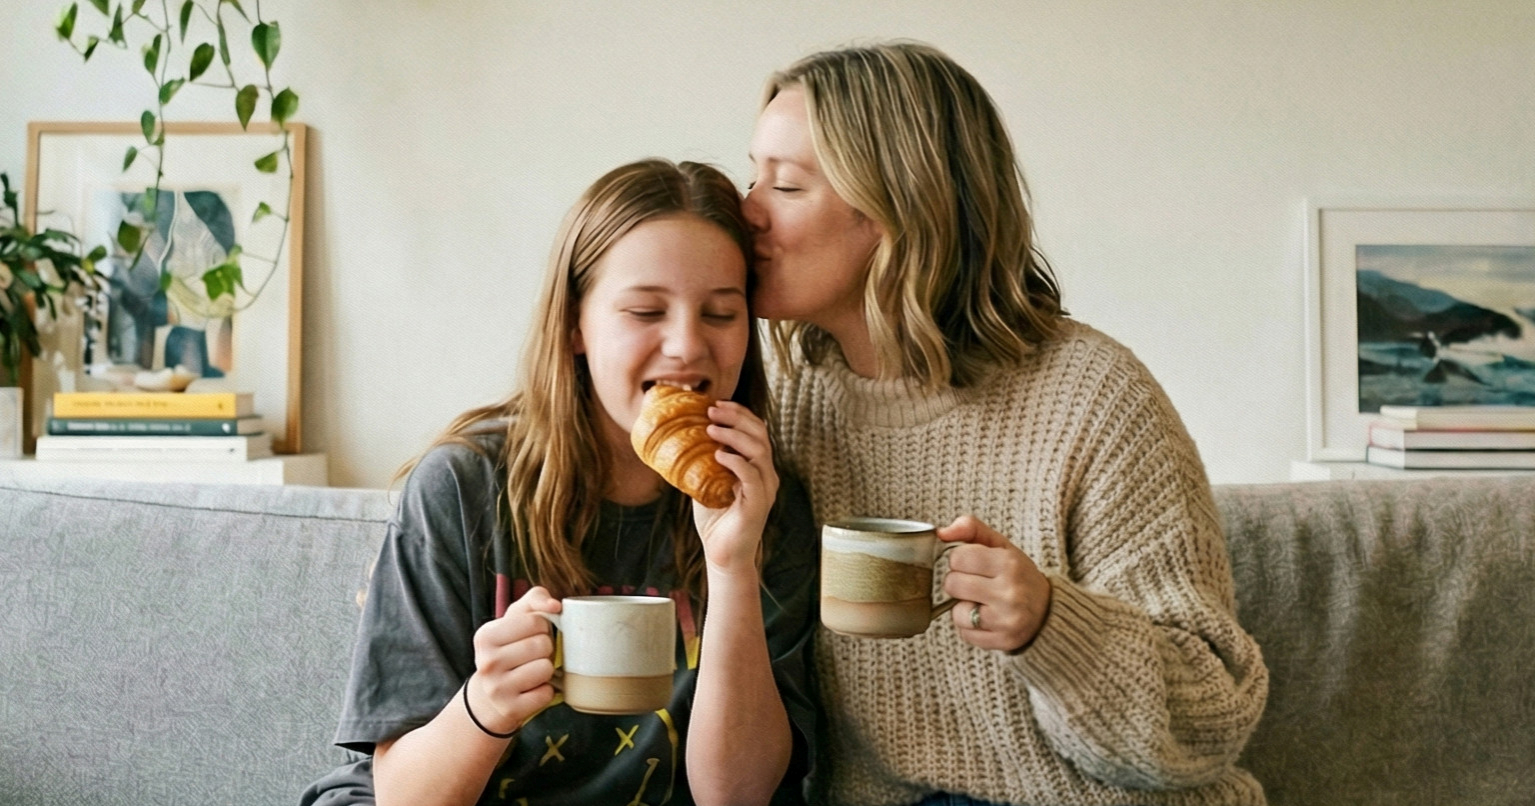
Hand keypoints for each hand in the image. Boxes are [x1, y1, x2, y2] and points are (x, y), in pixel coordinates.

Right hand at [465, 586, 560, 734]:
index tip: (532, 635)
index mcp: (486, 635)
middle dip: (546, 648)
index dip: (542, 626)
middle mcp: (486, 662)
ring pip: (546, 668)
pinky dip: (545, 690)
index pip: (536, 620)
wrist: (490, 694)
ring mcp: (496, 688)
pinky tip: (531, 689)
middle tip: (533, 655)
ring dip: (546, 669)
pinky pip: (547, 693)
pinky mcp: (510, 709)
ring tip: (532, 671)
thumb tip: (555, 605)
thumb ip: (535, 599)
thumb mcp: (515, 619)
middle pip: (543, 644)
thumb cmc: (510, 648)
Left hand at [690, 401, 778, 573]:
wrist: (723, 555)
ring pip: (759, 451)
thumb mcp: (707, 483)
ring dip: (735, 436)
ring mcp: (765, 489)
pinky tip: (718, 455)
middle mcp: (766, 475)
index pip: (756, 430)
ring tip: (711, 428)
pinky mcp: (758, 504)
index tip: (716, 404)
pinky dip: (736, 462)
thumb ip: (703, 462)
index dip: (739, 413)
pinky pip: (752, 476)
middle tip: (711, 410)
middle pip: (760, 434)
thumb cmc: (716, 520)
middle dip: (736, 417)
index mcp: (757, 467)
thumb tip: (680, 439)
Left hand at [938, 515, 1051, 651]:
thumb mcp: (1001, 546)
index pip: (957, 558)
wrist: (1049, 611)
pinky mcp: (1004, 641)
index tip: (973, 565)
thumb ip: (971, 529)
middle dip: (959, 583)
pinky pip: (965, 634)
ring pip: (956, 613)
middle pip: (952, 584)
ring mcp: (1007, 619)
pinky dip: (971, 627)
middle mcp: (1009, 592)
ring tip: (982, 603)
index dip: (960, 560)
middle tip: (976, 584)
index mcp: (1009, 563)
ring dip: (963, 608)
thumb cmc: (1018, 575)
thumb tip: (941, 532)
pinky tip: (987, 619)